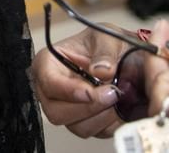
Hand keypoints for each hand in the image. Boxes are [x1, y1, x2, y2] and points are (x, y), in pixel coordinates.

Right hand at [33, 23, 140, 138]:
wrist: (121, 55)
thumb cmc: (103, 43)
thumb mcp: (105, 36)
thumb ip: (104, 52)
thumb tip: (101, 71)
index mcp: (48, 63)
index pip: (48, 82)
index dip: (68, 90)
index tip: (90, 91)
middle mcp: (51, 89)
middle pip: (56, 112)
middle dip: (87, 107)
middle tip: (111, 95)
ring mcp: (65, 107)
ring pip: (75, 126)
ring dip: (100, 116)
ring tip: (117, 98)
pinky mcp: (81, 121)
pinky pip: (91, 132)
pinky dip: (107, 123)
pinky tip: (118, 107)